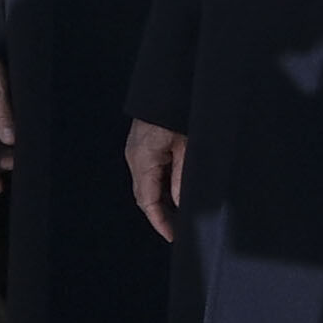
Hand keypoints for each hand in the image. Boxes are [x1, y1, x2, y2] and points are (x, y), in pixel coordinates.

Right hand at [127, 119, 186, 242]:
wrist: (168, 86)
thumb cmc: (178, 113)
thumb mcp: (187, 148)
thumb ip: (182, 178)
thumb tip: (183, 204)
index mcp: (143, 160)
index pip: (148, 202)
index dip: (160, 222)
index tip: (173, 237)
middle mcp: (134, 158)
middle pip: (145, 197)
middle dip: (161, 215)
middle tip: (180, 230)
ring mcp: (135, 152)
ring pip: (146, 186)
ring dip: (162, 201)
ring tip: (181, 215)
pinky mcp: (141, 146)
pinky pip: (148, 173)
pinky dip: (160, 186)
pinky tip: (176, 192)